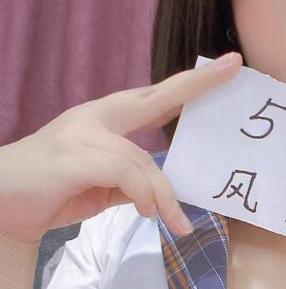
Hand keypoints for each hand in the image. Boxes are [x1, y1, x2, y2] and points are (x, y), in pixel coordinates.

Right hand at [0, 53, 242, 243]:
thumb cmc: (49, 193)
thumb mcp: (99, 186)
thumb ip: (129, 180)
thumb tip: (161, 192)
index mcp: (101, 121)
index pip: (150, 99)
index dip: (186, 86)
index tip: (222, 67)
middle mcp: (93, 118)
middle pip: (150, 97)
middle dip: (193, 84)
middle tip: (232, 67)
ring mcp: (81, 135)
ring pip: (141, 159)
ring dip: (163, 195)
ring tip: (174, 222)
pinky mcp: (72, 158)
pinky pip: (124, 173)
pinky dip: (142, 196)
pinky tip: (148, 214)